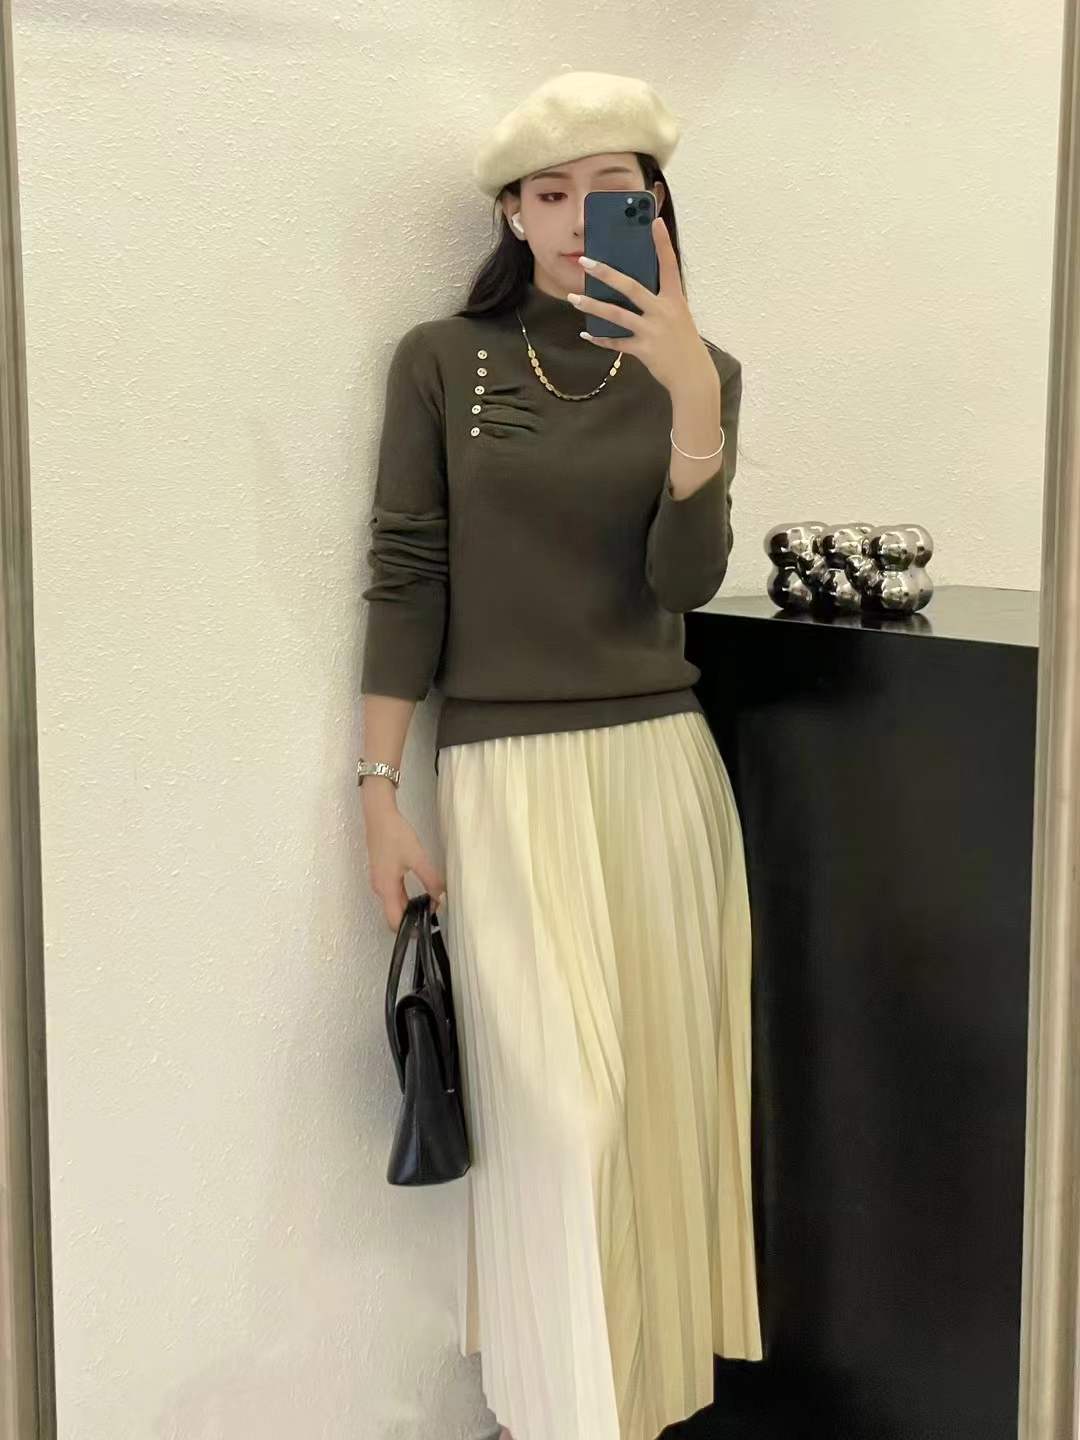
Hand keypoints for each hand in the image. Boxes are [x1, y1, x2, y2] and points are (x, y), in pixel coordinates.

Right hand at [363, 804, 446, 932]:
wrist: (379, 815)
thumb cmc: (395, 834)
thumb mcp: (418, 857)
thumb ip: (431, 879)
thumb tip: (443, 898)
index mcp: (387, 888)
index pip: (395, 921)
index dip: (410, 929)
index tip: (428, 926)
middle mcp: (380, 889)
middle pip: (395, 915)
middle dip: (413, 919)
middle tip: (435, 914)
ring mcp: (379, 881)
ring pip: (395, 904)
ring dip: (410, 908)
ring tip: (431, 903)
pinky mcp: (382, 874)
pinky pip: (394, 894)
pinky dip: (406, 898)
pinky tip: (421, 891)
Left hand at [571, 218, 713, 393]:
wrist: (693, 376)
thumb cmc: (683, 343)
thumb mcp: (677, 316)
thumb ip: (659, 301)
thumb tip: (631, 288)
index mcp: (675, 299)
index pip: (669, 264)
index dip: (662, 243)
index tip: (653, 220)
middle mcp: (663, 311)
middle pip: (630, 287)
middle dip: (606, 273)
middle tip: (585, 261)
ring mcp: (653, 331)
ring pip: (616, 314)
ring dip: (592, 306)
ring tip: (573, 298)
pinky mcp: (644, 350)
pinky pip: (617, 343)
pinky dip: (601, 339)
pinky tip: (586, 335)